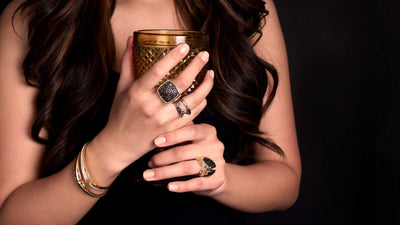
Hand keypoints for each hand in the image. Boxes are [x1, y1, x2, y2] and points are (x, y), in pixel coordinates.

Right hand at [95, 37, 213, 168]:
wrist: (119, 144)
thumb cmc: (119, 113)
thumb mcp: (121, 88)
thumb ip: (128, 63)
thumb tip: (132, 40)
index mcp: (137, 93)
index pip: (158, 71)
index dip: (173, 57)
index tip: (186, 46)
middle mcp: (151, 106)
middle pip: (179, 84)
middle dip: (196, 67)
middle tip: (205, 55)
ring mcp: (163, 120)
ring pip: (191, 100)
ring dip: (205, 86)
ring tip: (211, 73)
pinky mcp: (171, 131)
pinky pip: (192, 114)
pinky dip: (200, 103)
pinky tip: (204, 93)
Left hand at [143, 123, 225, 195]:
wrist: (217, 174)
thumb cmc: (198, 152)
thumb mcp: (193, 139)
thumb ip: (180, 132)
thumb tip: (156, 129)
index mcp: (207, 131)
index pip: (190, 131)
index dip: (172, 136)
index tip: (156, 142)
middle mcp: (214, 146)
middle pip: (184, 152)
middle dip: (163, 158)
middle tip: (150, 163)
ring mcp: (217, 163)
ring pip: (186, 168)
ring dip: (165, 172)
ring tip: (150, 175)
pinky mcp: (216, 180)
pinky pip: (196, 183)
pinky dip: (181, 186)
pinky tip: (169, 186)